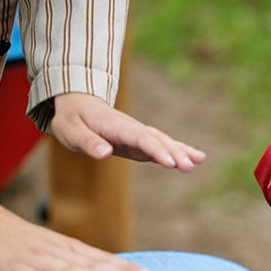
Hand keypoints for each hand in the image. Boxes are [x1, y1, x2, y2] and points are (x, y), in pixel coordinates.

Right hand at [0, 205, 152, 270]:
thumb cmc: (28, 244)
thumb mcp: (59, 251)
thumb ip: (81, 265)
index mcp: (72, 250)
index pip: (104, 259)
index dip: (127, 268)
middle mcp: (61, 253)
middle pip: (94, 265)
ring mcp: (39, 261)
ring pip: (69, 270)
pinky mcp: (16, 269)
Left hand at [50, 92, 205, 170]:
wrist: (79, 104)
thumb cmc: (72, 120)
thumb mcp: (71, 131)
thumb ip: (87, 142)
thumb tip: (104, 153)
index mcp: (116, 126)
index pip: (139, 138)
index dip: (155, 150)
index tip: (169, 162)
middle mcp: (133, 128)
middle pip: (156, 140)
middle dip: (174, 152)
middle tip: (190, 166)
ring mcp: (139, 134)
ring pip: (163, 141)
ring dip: (181, 151)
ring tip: (199, 160)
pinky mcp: (141, 142)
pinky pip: (162, 145)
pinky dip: (179, 151)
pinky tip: (195, 159)